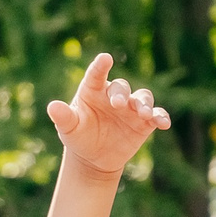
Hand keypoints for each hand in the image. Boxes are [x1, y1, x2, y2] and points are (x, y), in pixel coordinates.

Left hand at [45, 53, 171, 177]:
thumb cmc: (78, 136)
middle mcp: (114, 95)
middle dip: (121, 94)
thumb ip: (63, 117)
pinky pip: (156, 115)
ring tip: (143, 114)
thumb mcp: (69, 128)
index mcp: (92, 90)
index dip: (100, 66)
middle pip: (121, 87)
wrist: (93, 158)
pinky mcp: (144, 122)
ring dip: (144, 104)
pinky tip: (163, 123)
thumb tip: (52, 107)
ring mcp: (131, 107)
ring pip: (142, 97)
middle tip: (118, 104)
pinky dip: (161, 117)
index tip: (105, 58)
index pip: (96, 75)